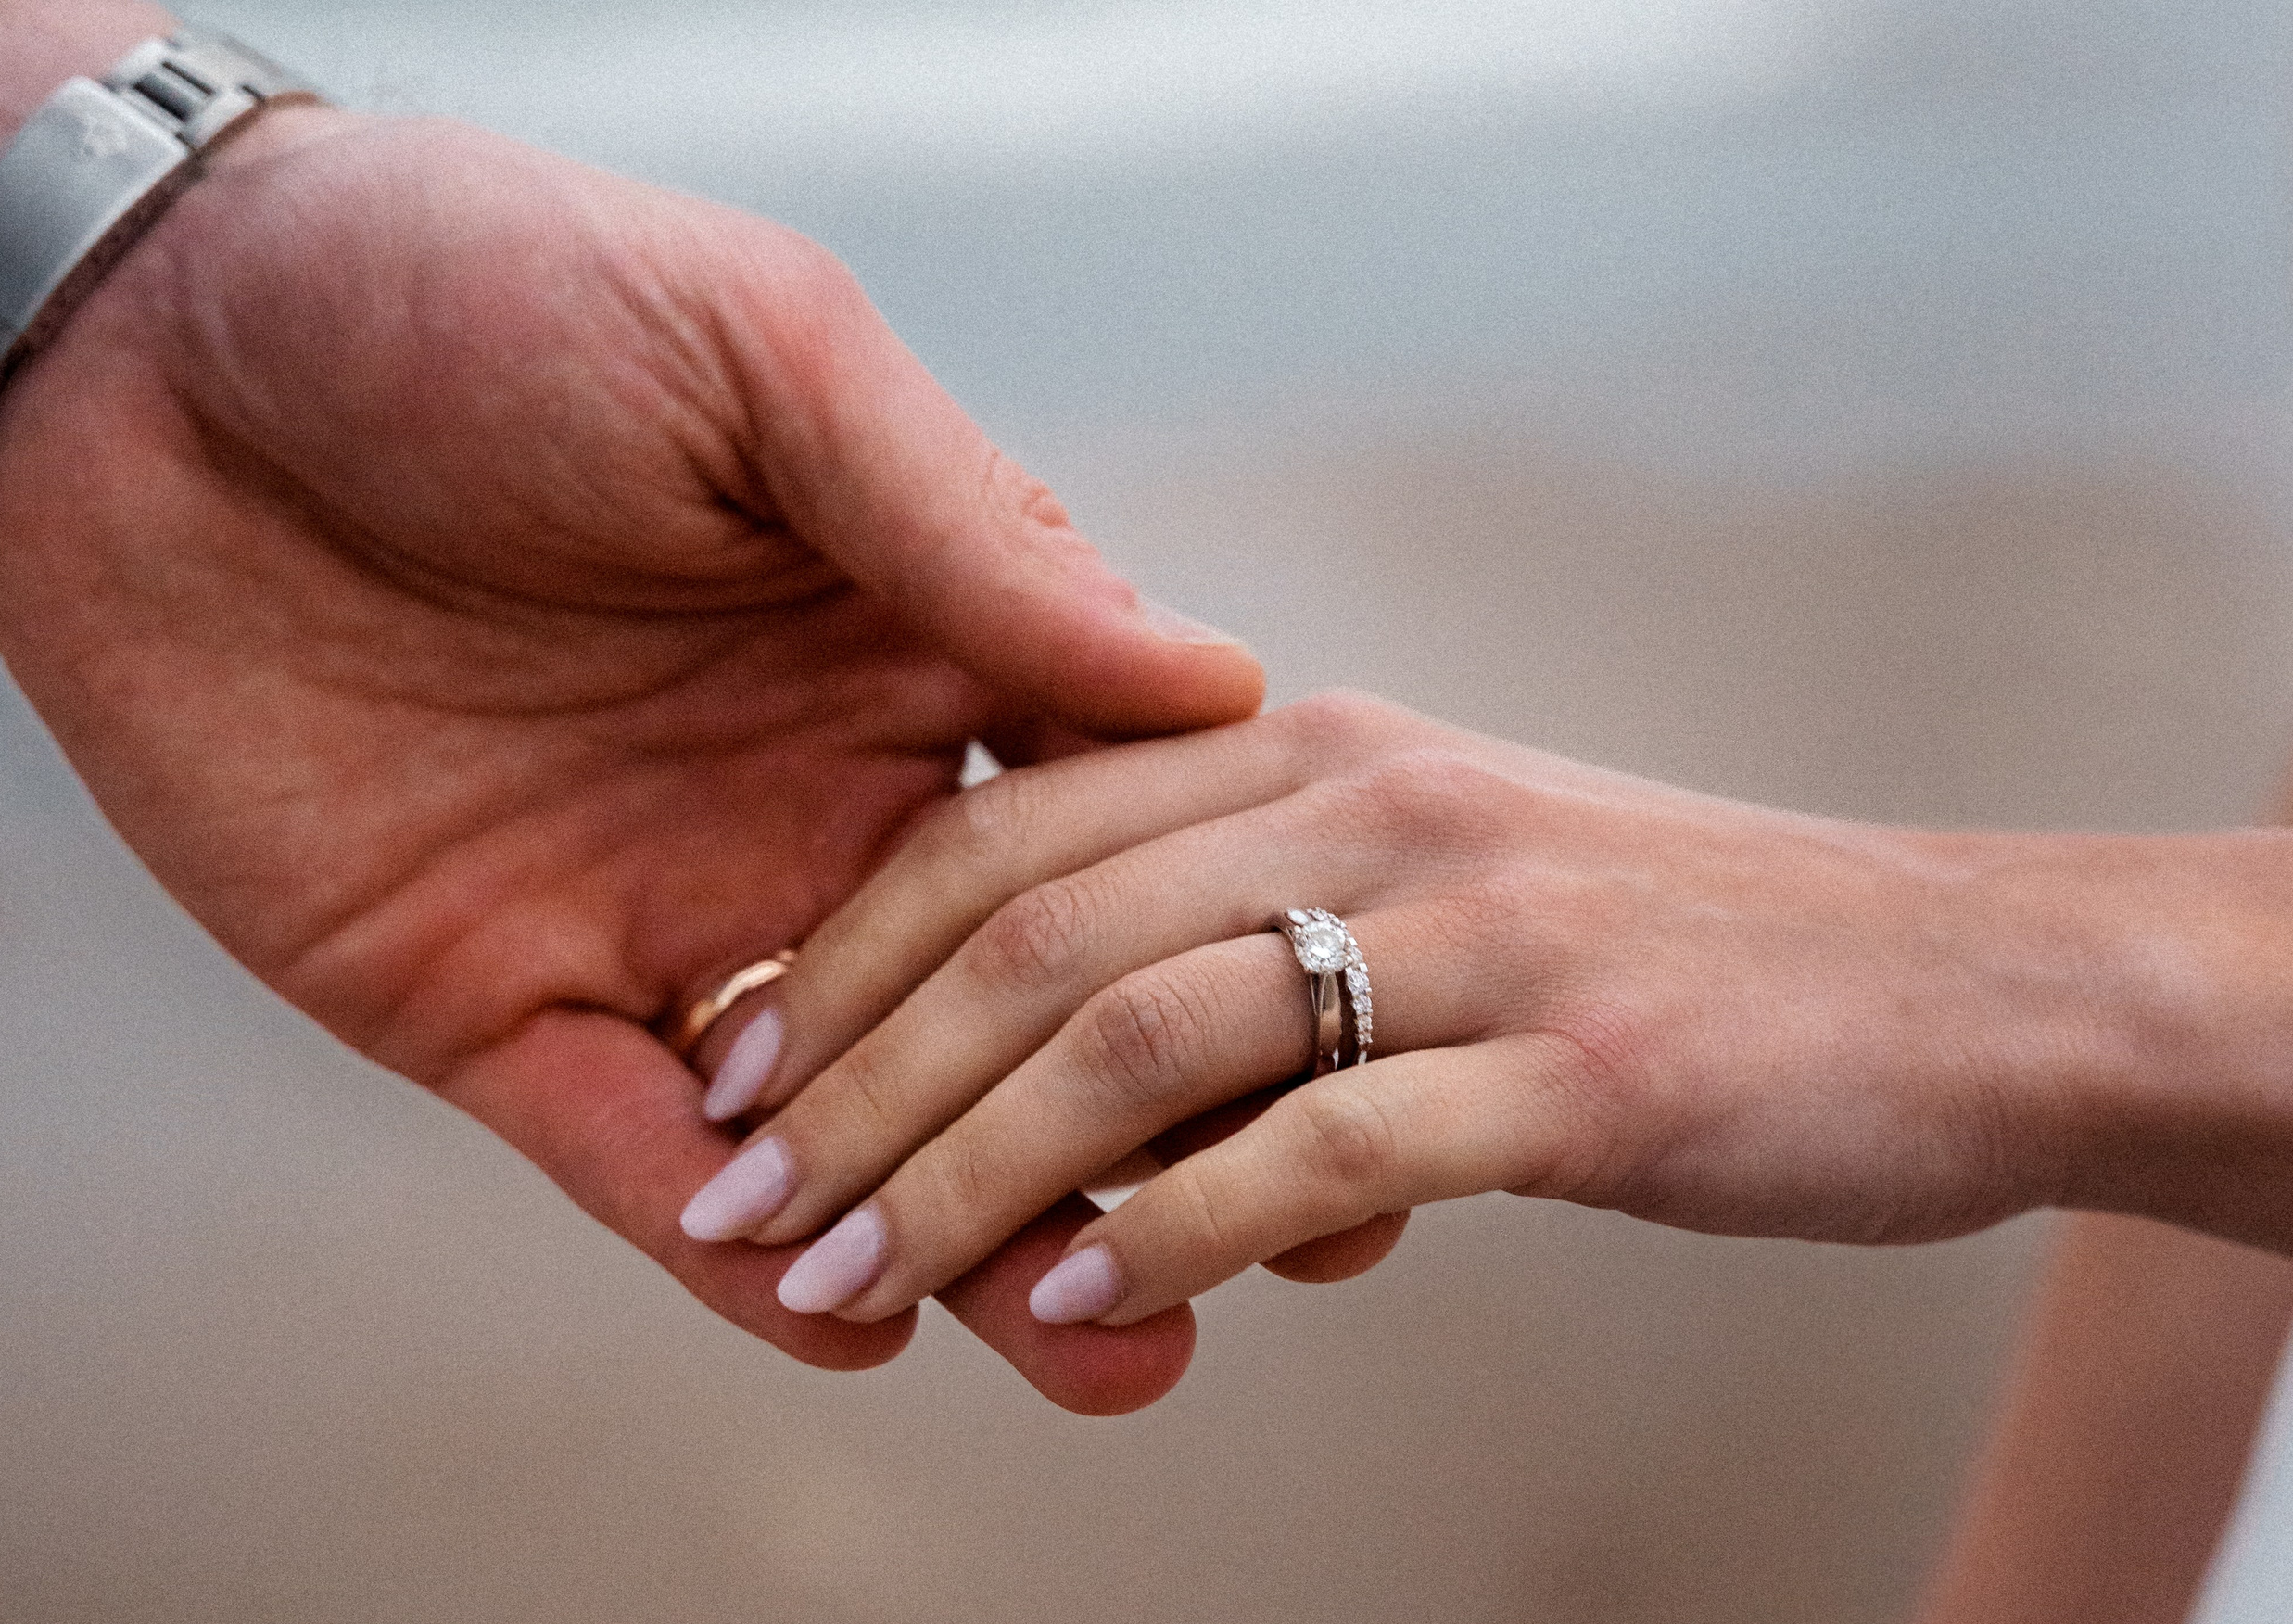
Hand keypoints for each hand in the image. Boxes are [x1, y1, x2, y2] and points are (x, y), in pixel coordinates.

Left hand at [0, 100, 1262, 1410]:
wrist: (149, 350)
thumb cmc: (476, 288)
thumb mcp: (760, 355)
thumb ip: (968, 526)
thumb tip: (1209, 673)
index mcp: (895, 649)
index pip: (1096, 837)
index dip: (1222, 942)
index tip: (1349, 1041)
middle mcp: (801, 801)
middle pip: (1001, 1014)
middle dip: (1135, 1140)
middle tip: (1292, 1270)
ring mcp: (653, 911)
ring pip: (838, 1121)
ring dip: (963, 1241)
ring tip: (1108, 1358)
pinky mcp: (489, 996)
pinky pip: (623, 1153)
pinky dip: (722, 1248)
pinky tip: (837, 1319)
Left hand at [675, 691, 2292, 1342]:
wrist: (1947, 981)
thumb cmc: (1656, 945)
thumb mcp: (1431, 868)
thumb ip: (1248, 919)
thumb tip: (1062, 1084)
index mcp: (1307, 738)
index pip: (1003, 823)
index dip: (845, 953)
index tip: (736, 1072)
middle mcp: (1365, 796)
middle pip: (1032, 927)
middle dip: (855, 1078)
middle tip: (746, 1203)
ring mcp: (1471, 921)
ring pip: (1137, 1034)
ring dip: (963, 1171)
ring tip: (845, 1279)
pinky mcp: (1570, 1063)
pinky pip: (1317, 1142)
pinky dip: (1165, 1232)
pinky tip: (1067, 1305)